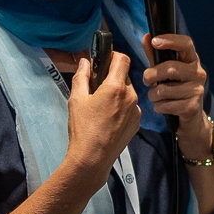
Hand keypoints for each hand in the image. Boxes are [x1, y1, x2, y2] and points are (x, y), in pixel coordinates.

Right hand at [66, 50, 140, 173]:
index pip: (122, 59)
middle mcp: (131, 96)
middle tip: (96, 86)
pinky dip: (122, 107)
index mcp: (116, 87)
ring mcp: (137, 110)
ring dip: (117, 92)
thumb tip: (85, 61)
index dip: (113, 55)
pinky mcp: (137, 122)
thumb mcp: (76, 99)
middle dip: (111, 77)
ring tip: (101, 105)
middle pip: (124, 76)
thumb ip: (82, 76)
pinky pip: (131, 107)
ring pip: (128, 92)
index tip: (103, 60)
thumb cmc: (82, 128)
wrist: (93, 158)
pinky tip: (108, 118)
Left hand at [143, 32, 212, 157]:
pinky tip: (163, 107)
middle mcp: (199, 73)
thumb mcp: (165, 71)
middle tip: (146, 80)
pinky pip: (165, 105)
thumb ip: (155, 55)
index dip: (171, 40)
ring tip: (157, 97)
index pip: (186, 44)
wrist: (191, 118)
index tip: (155, 41)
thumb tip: (146, 36)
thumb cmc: (175, 89)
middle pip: (170, 68)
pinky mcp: (192, 107)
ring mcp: (197, 90)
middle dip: (152, 75)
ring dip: (153, 95)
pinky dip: (158, 107)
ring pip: (164, 90)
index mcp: (192, 61)